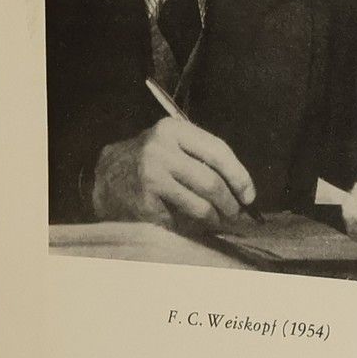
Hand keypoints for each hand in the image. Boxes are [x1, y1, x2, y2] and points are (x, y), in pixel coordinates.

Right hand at [91, 118, 256, 226]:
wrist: (107, 175)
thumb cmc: (151, 160)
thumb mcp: (172, 144)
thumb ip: (203, 156)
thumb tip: (242, 188)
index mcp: (172, 130)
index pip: (218, 152)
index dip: (239, 176)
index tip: (249, 194)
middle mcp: (160, 150)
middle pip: (211, 182)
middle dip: (230, 203)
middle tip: (236, 213)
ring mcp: (150, 177)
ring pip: (200, 206)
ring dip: (216, 219)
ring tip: (219, 221)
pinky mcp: (145, 203)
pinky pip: (182, 221)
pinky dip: (193, 227)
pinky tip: (193, 224)